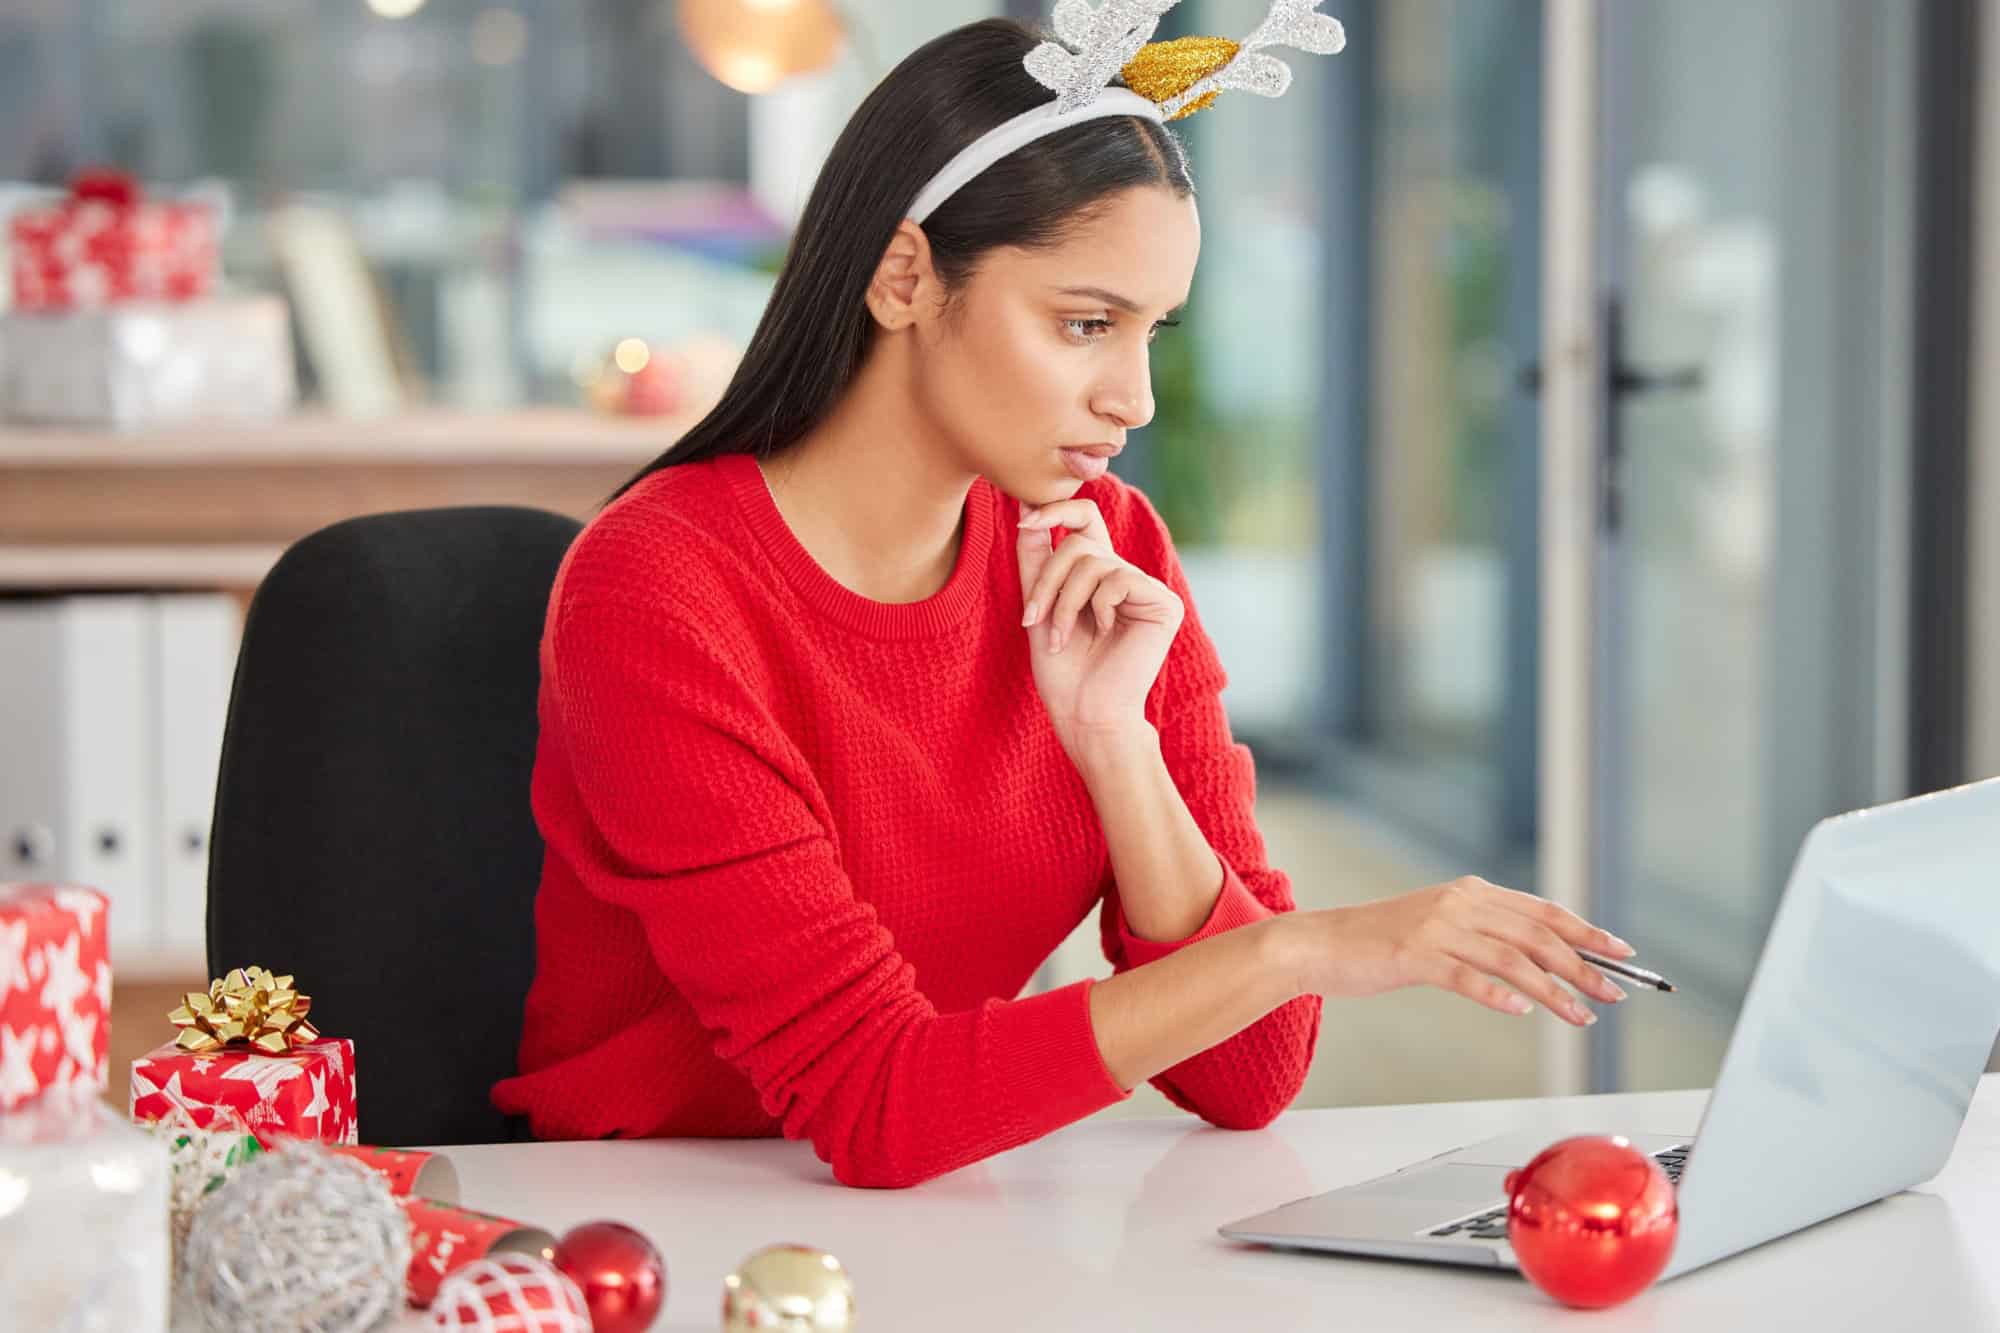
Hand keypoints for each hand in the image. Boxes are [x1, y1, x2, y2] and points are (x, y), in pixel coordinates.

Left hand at [1015, 498, 1184, 762]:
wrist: (1084, 713)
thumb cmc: (1062, 668)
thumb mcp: (1038, 603)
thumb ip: (1036, 555)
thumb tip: (1026, 504)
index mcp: (1099, 573)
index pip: (1084, 518)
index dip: (1055, 509)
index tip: (1022, 518)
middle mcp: (1125, 575)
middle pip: (1079, 542)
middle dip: (1047, 579)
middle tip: (1032, 618)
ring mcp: (1147, 589)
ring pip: (1091, 562)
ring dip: (1063, 601)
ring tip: (1061, 637)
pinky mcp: (1163, 603)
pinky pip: (1116, 580)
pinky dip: (1095, 608)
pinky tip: (1101, 634)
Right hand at [1284, 877, 1634, 1025]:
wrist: (1320, 944)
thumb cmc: (1379, 943)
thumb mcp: (1438, 927)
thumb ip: (1482, 934)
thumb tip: (1535, 962)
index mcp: (1470, 892)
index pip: (1543, 910)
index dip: (1587, 931)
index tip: (1622, 953)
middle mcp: (1459, 903)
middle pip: (1537, 935)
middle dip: (1584, 966)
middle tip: (1614, 993)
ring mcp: (1437, 928)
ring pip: (1512, 959)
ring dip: (1554, 990)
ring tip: (1581, 1015)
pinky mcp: (1414, 956)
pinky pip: (1467, 977)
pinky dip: (1498, 994)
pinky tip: (1521, 1011)